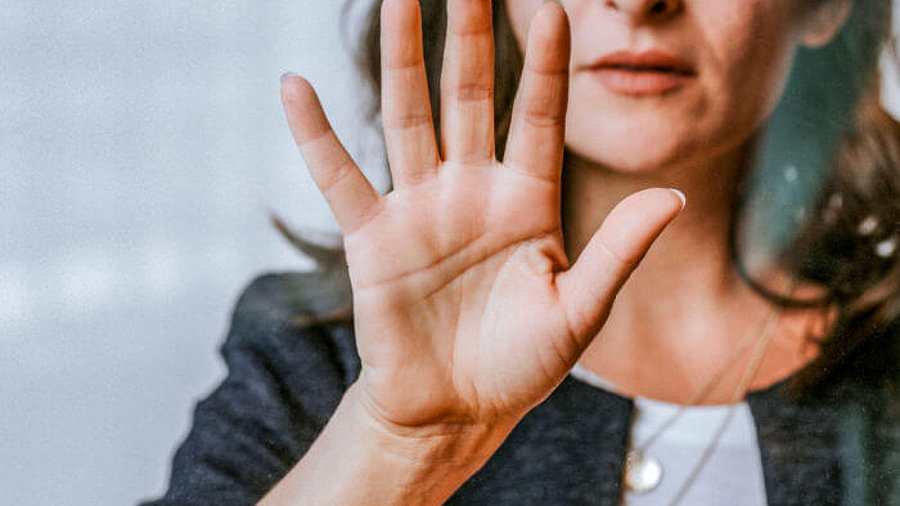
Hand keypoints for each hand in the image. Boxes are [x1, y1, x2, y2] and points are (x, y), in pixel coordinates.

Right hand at [280, 0, 683, 434]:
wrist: (456, 411)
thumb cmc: (521, 365)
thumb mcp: (580, 312)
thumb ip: (617, 251)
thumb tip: (672, 196)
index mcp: (528, 203)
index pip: (539, 118)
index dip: (547, 66)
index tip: (555, 8)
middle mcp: (472, 192)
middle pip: (470, 97)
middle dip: (471, 36)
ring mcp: (420, 210)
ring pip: (409, 117)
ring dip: (403, 58)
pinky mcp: (373, 240)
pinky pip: (340, 179)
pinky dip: (317, 136)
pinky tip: (295, 85)